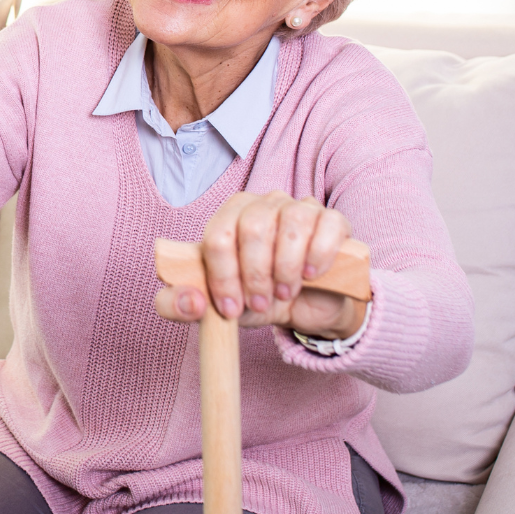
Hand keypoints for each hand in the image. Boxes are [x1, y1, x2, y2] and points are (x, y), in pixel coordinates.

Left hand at [154, 191, 365, 338]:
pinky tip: (311, 275)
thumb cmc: (260, 299)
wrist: (308, 308)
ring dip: (286, 268)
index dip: (222, 276)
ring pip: (291, 225)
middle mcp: (263, 204)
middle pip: (253, 227)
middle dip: (255, 274)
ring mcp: (299, 208)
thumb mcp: (219, 309)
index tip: (230, 308)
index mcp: (230, 217)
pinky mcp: (332, 220)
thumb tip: (189, 302)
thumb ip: (182, 306)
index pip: (218, 235)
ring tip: (285, 293)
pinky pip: (327, 226)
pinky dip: (318, 255)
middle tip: (261, 303)